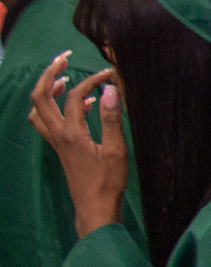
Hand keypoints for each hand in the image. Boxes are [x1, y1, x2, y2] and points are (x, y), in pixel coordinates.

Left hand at [26, 54, 126, 237]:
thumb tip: (109, 89)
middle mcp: (57, 134)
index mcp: (70, 132)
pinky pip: (47, 122)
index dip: (90, 81)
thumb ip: (111, 118)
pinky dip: (56, 108)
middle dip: (49, 74)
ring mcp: (56, 142)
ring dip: (45, 91)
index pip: (73, 97)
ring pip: (37, 110)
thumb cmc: (107, 181)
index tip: (109, 74)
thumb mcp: (115, 150)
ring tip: (63, 80)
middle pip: (40, 97)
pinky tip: (79, 106)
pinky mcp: (60, 148)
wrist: (94, 207)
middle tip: (63, 59)